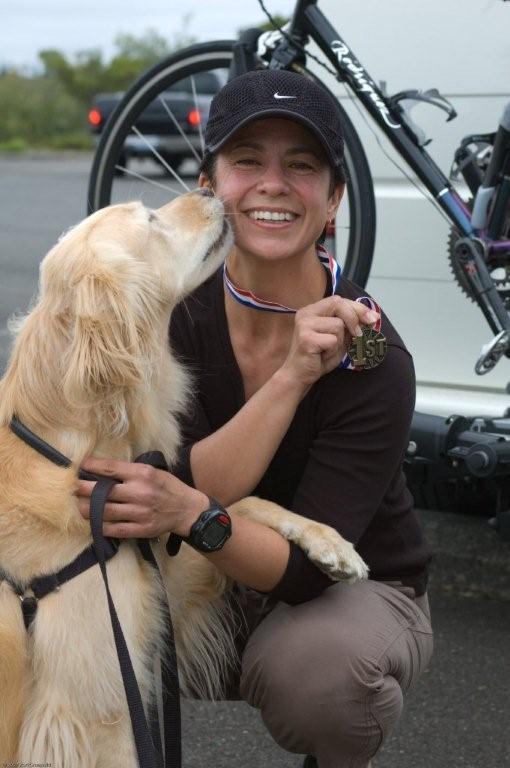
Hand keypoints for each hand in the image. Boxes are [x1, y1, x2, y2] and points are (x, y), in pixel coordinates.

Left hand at [75, 457, 208, 538]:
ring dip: (87, 508)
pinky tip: (93, 521)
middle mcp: (140, 492)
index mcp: (143, 474)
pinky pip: (114, 529)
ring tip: (78, 505)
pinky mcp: (141, 529)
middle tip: (73, 487)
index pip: (111, 469)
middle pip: (102, 491)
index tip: (81, 465)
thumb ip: (130, 471)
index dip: (92, 466)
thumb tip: (103, 470)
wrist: (186, 510)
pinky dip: (100, 525)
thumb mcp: (152, 471)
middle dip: (83, 489)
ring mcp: (140, 513)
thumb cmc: (167, 487)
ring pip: (104, 512)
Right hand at [279, 295, 378, 389]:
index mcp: (313, 310)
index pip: (339, 300)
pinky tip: (322, 355)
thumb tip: (372, 317)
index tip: (372, 318)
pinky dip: (333, 350)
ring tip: (328, 350)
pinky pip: (333, 340)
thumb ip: (351, 326)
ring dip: (339, 341)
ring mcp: (304, 325)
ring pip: (338, 325)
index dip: (358, 308)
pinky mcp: (306, 338)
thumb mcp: (339, 338)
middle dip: (354, 319)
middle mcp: (306, 313)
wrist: (300, 376)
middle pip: (339, 305)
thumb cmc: (319, 357)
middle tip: (359, 335)